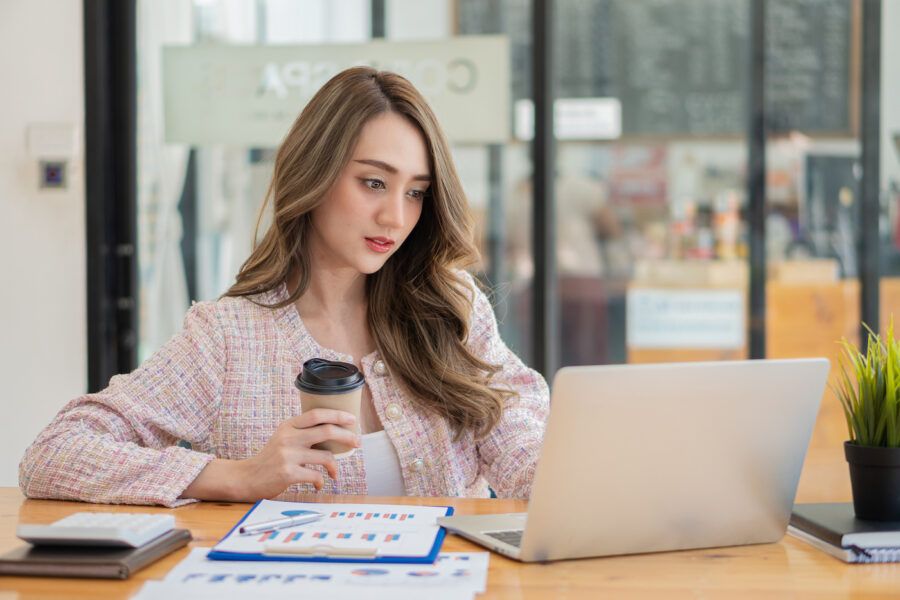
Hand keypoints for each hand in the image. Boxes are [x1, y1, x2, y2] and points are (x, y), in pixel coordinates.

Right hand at [182, 409, 359, 501]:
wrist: (247, 477)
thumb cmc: (270, 459)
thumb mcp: (283, 438)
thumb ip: (303, 433)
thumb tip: (335, 433)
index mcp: (288, 425)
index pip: (316, 414)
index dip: (337, 415)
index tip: (352, 419)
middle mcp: (288, 437)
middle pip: (326, 431)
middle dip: (346, 436)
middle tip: (356, 442)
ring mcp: (288, 455)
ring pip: (325, 456)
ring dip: (335, 466)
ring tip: (334, 472)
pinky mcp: (288, 473)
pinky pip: (316, 476)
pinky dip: (321, 482)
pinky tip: (318, 485)